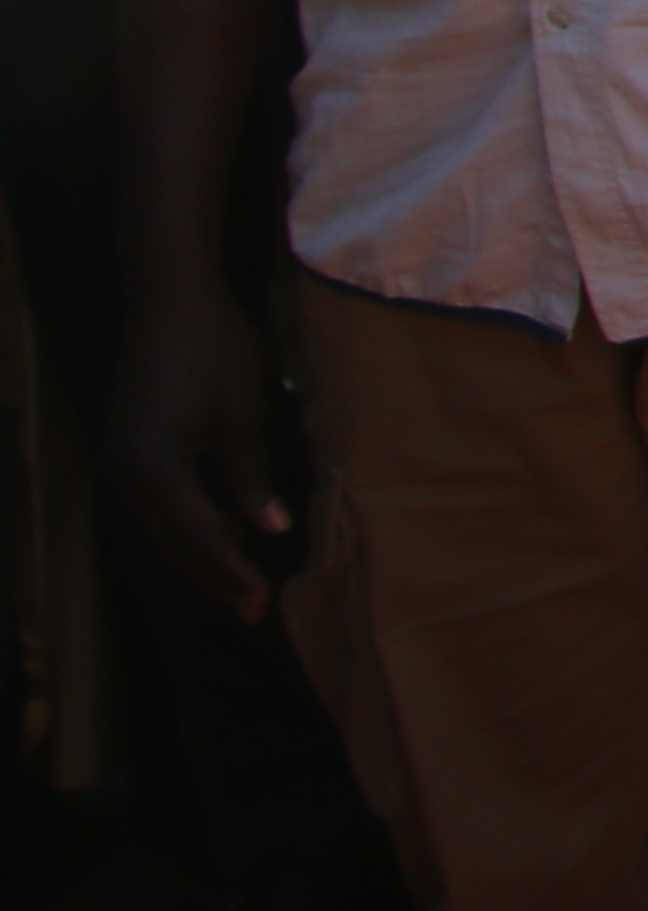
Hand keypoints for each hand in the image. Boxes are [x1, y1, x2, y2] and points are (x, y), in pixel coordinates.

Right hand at [110, 273, 294, 620]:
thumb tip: (266, 530)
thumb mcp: (244, 409)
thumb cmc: (212, 344)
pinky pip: (157, 507)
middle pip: (171, 543)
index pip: (195, 535)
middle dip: (212, 578)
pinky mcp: (127, 452)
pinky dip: (187, 529)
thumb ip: (249, 473)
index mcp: (152, 465)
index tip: (259, 604)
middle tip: (252, 613)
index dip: (229, 572)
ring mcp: (119, 463)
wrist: (168, 298)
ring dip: (198, 559)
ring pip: (160, 529)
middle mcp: (123, 472)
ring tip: (238, 590)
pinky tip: (218, 542)